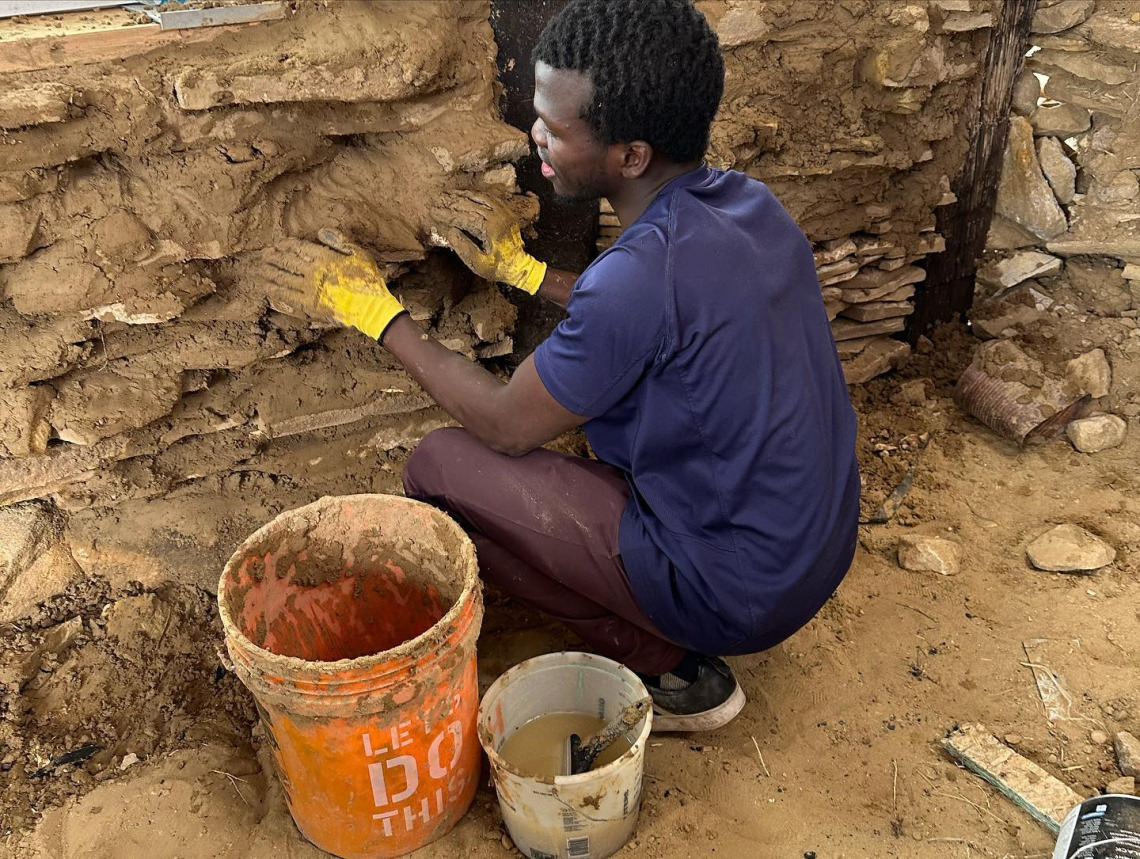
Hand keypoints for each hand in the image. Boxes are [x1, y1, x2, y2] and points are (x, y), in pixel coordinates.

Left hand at [258, 229, 404, 340]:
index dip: (285, 245)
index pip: (298, 248)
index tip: (277, 244)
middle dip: (273, 258)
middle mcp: (312, 274)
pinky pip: (287, 300)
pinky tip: (269, 292)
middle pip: (286, 263)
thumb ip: (340, 241)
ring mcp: (309, 292)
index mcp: (324, 259)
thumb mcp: (359, 254)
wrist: (371, 309)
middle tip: (263, 255)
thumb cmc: (368, 281)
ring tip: (261, 271)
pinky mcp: (309, 308)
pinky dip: (276, 295)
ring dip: (270, 275)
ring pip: (283, 281)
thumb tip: (321, 232)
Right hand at [431, 191, 546, 294]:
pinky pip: (491, 199)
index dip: (448, 213)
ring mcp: (504, 213)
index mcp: (489, 228)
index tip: (434, 211)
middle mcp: (497, 216)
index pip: (463, 216)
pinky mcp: (507, 213)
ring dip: (465, 195)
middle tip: (439, 198)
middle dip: (453, 201)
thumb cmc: (498, 268)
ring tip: (450, 193)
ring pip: (481, 198)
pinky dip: (478, 195)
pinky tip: (469, 194)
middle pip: (471, 204)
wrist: (520, 267)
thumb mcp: (479, 264)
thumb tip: (450, 231)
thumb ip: (464, 248)